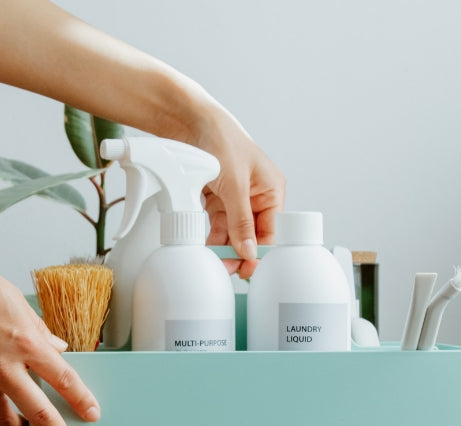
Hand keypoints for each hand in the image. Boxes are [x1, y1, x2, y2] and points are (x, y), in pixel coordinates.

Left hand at [196, 109, 285, 278]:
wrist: (188, 120)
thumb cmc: (220, 139)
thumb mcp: (234, 184)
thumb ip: (240, 220)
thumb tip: (249, 250)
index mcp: (272, 190)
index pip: (271, 231)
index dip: (261, 252)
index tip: (249, 270)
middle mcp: (256, 195)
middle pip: (251, 234)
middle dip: (240, 252)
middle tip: (227, 269)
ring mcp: (235, 197)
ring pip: (232, 232)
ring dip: (223, 247)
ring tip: (214, 262)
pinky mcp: (215, 197)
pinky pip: (216, 224)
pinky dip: (210, 235)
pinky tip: (205, 247)